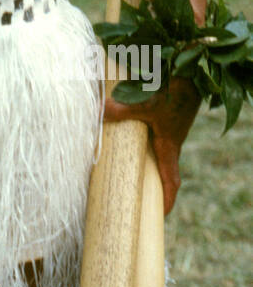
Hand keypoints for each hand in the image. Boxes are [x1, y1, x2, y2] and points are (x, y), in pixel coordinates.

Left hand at [103, 76, 199, 216]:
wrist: (189, 72)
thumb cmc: (173, 93)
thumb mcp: (146, 104)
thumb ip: (121, 110)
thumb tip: (98, 113)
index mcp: (169, 147)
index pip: (171, 181)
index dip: (166, 199)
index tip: (161, 214)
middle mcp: (170, 142)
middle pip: (162, 169)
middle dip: (151, 183)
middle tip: (136, 195)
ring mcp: (167, 130)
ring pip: (155, 151)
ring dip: (143, 160)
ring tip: (123, 169)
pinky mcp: (163, 117)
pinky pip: (151, 136)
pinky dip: (139, 139)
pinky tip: (122, 134)